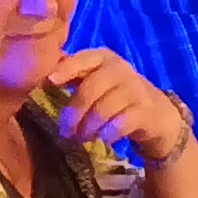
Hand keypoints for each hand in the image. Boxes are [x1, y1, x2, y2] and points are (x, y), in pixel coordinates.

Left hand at [50, 47, 194, 168]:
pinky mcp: (146, 111)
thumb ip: (73, 76)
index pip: (83, 58)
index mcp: (104, 58)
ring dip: (88, 127)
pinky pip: (120, 123)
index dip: (66, 69)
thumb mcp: (96, 81)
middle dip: (74, 112)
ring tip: (81, 138)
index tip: (49, 82)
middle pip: (91, 88)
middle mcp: (121, 68)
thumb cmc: (116, 95)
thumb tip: (40, 77)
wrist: (157, 115)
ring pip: (104, 108)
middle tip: (65, 131)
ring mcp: (136, 89)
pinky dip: (107, 134)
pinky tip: (102, 140)